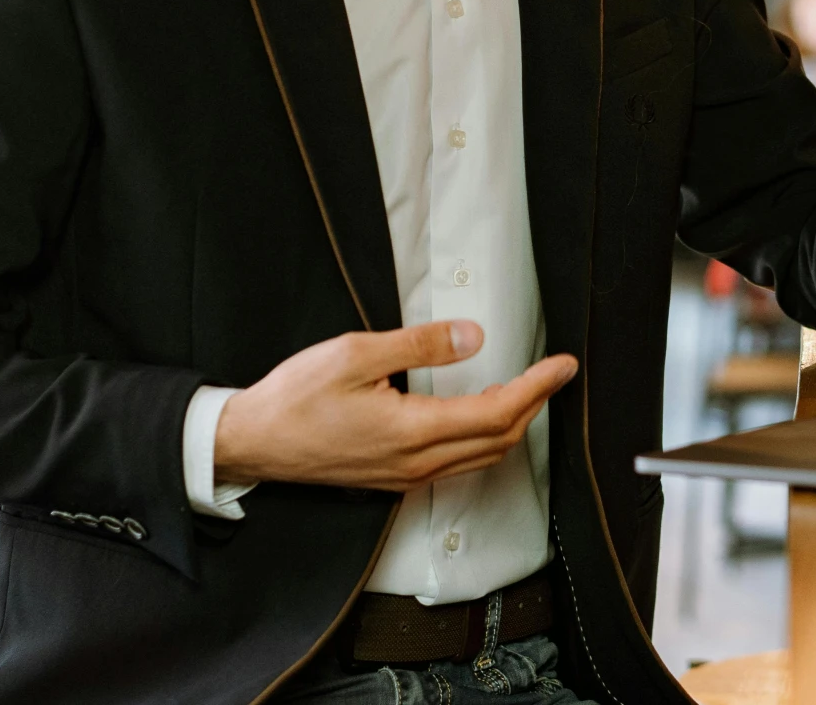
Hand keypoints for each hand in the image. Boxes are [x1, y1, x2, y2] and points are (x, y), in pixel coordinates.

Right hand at [213, 320, 576, 493]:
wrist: (253, 443)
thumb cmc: (295, 399)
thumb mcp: (356, 354)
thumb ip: (419, 346)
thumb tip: (471, 337)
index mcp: (412, 431)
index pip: (497, 412)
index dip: (537, 388)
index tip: (562, 366)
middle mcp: (416, 463)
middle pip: (498, 440)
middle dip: (533, 405)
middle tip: (552, 374)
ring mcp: (406, 476)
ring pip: (480, 457)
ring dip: (510, 424)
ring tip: (525, 390)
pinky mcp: (394, 478)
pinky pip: (456, 464)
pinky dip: (482, 439)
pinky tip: (477, 414)